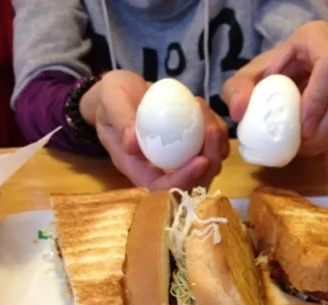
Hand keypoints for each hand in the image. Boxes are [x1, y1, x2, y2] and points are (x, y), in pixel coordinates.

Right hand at [80, 70, 228, 189]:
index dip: (185, 180)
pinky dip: (217, 132)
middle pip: (194, 182)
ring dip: (216, 144)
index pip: (165, 188)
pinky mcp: (192, 146)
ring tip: (206, 112)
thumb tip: (132, 144)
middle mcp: (162, 170)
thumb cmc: (111, 99)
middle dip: (211, 161)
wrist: (121, 92)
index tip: (200, 160)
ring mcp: (179, 160)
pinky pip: (213, 148)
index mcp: (140, 170)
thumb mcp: (110, 102)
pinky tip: (206, 110)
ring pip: (209, 166)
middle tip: (212, 130)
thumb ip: (120, 120)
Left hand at [223, 21, 327, 156]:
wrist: (286, 78)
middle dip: (324, 126)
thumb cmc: (267, 76)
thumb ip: (236, 91)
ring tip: (304, 146)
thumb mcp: (245, 79)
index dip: (319, 99)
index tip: (303, 127)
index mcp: (317, 37)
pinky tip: (313, 144)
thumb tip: (240, 112)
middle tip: (301, 144)